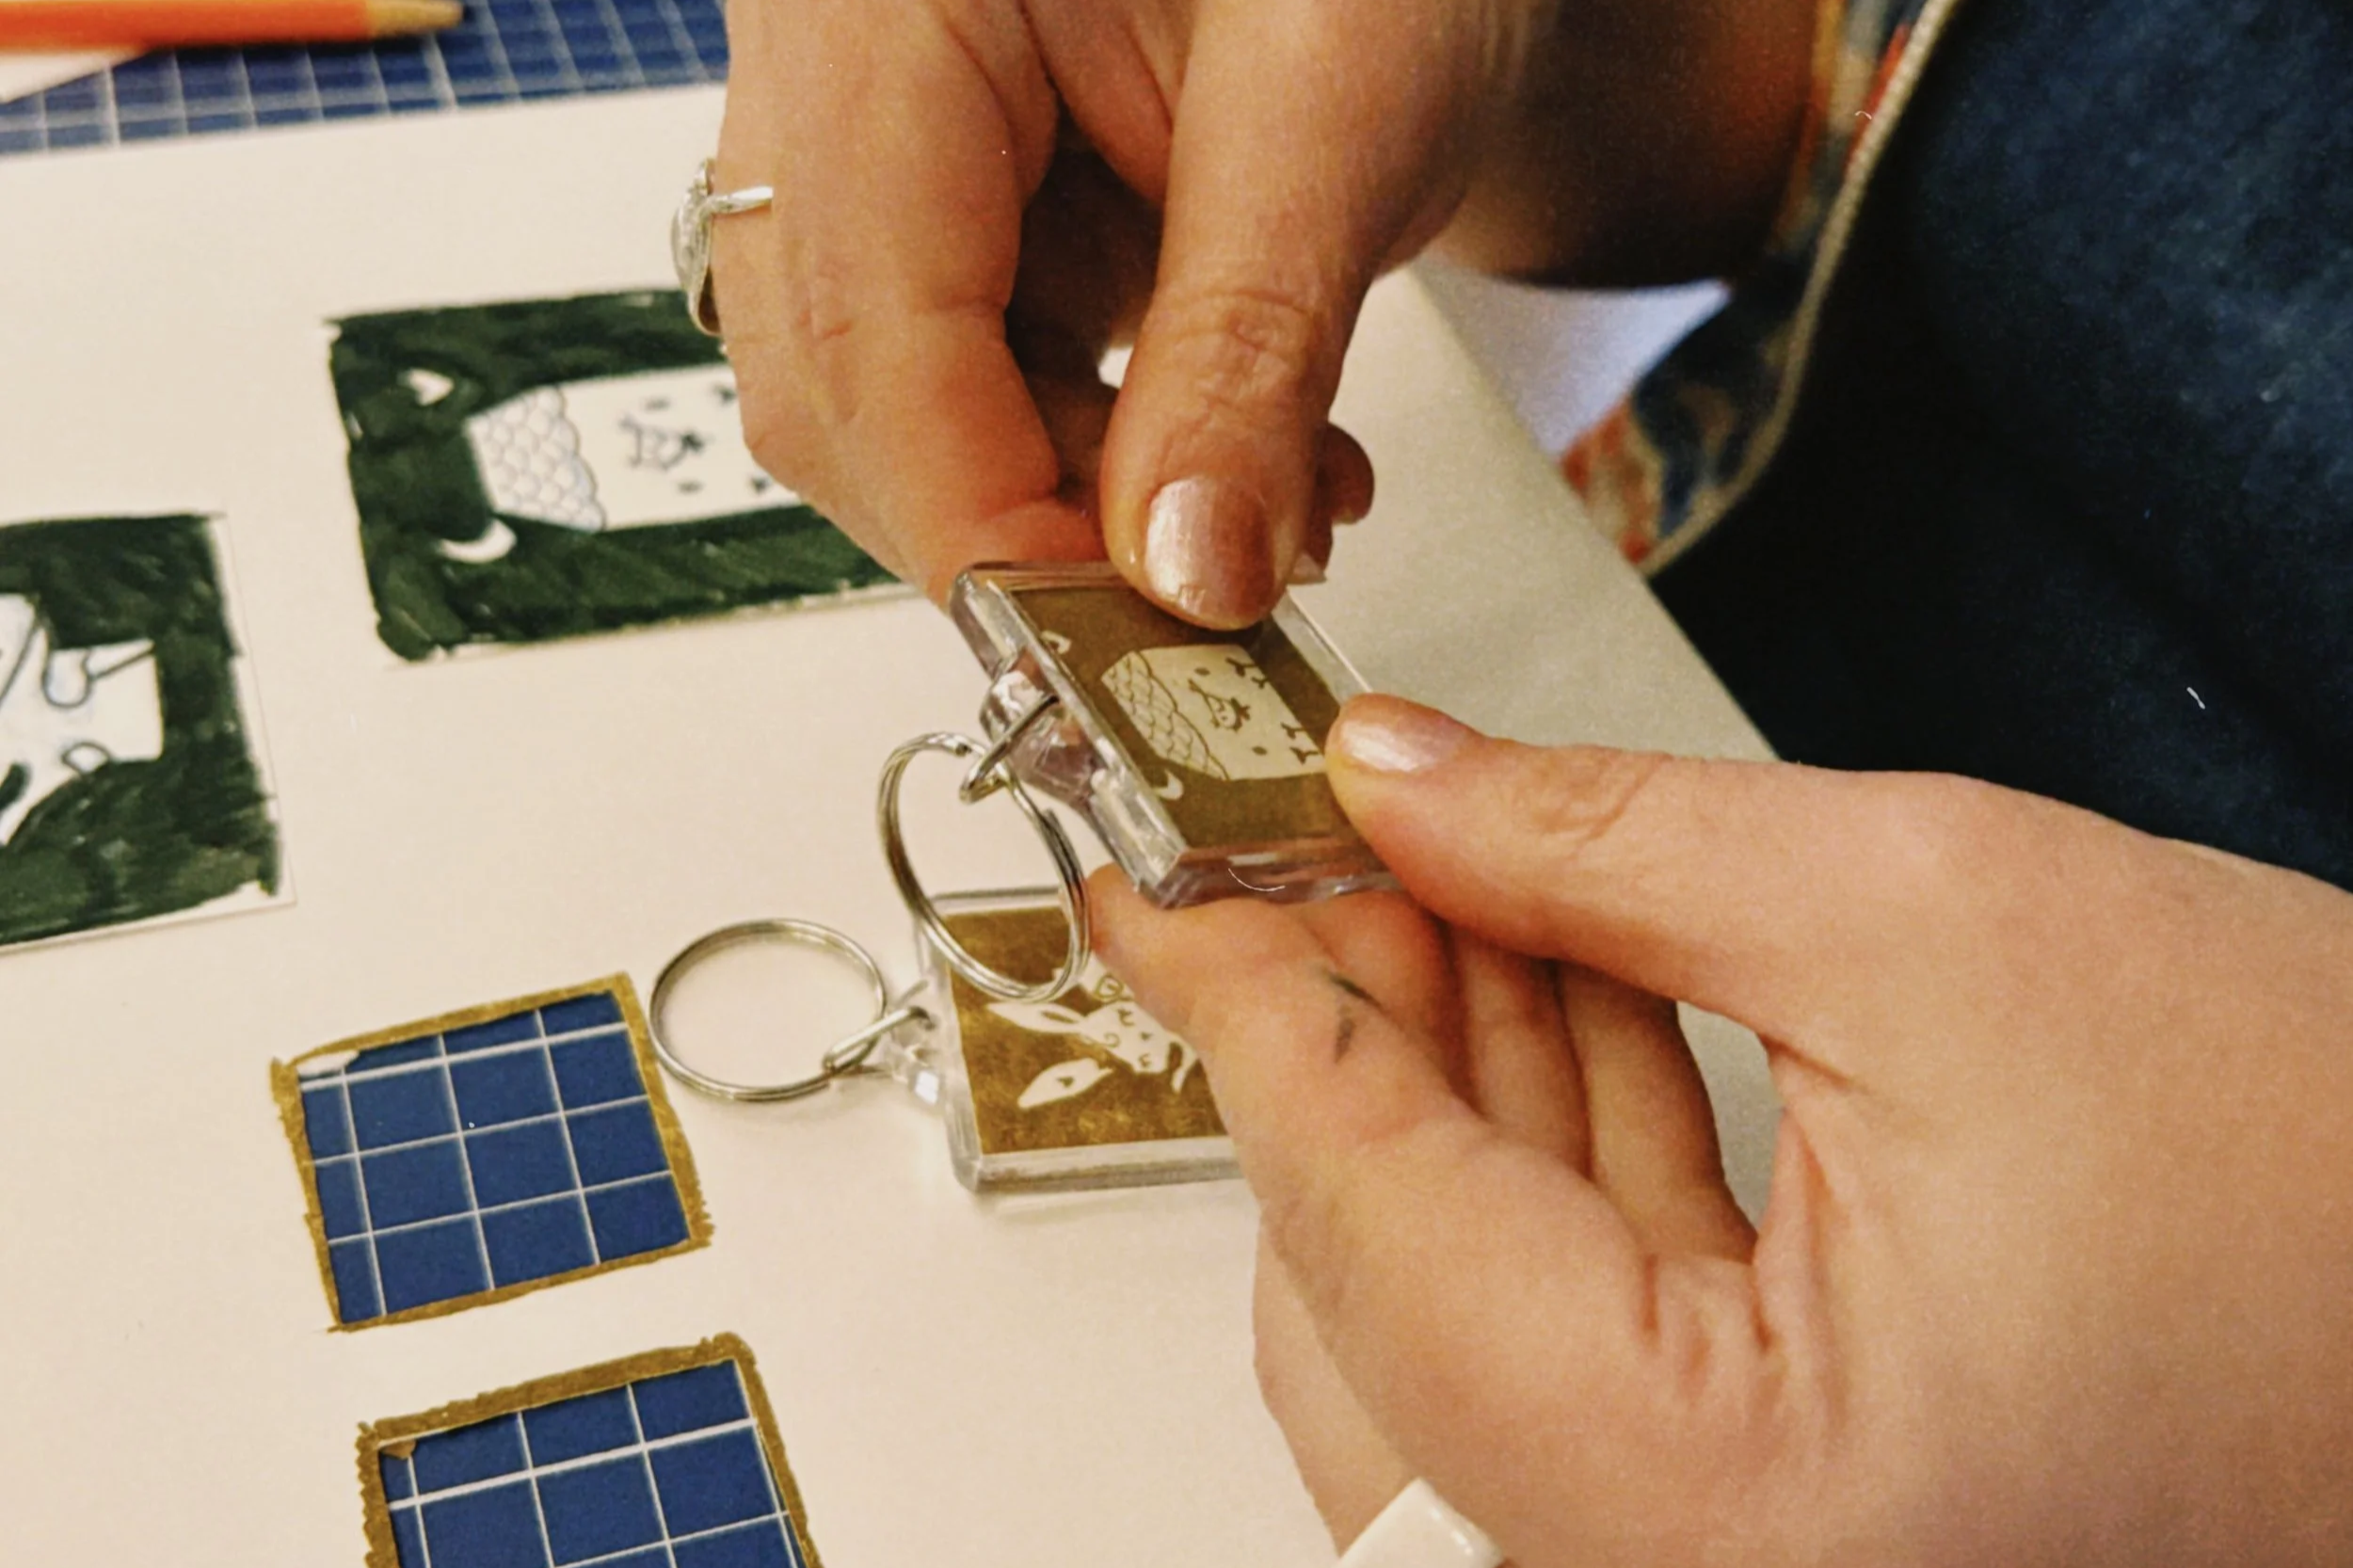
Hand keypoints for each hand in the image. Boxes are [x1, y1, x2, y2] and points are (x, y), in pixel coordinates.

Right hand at [708, 0, 1812, 623]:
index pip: (865, 325)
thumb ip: (1248, 356)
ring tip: (1272, 512)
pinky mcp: (956, 199)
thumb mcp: (1336, 114)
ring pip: (907, 404)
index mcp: (881, 1)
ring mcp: (882, 136)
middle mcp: (839, 65)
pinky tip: (1239, 461)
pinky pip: (981, 377)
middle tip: (1193, 613)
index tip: (1100, 658)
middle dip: (1022, 526)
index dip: (976, 521)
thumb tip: (1184, 579)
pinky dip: (1106, 456)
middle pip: (845, 383)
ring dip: (1081, 505)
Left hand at [1094, 695, 2352, 1564]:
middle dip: (1344, 1041)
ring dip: (1440, 1083)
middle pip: (1369, 1308)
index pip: (1365, 1220)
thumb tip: (1398, 781)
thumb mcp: (1939, 924)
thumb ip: (1609, 842)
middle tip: (1323, 843)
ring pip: (1459, 1324)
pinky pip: (1577, 1342)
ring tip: (1445, 873)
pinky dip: (1547, 1156)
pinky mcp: (1772, 1531)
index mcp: (1712, 1521)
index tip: (1169, 865)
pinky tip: (1547, 979)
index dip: (1248, 1000)